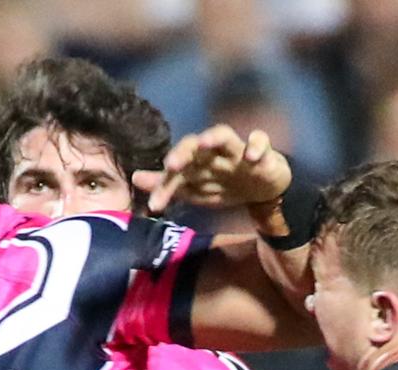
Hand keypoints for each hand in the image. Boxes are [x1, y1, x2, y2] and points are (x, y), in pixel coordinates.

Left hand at [133, 125, 291, 213]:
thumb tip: (134, 178)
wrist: (263, 189)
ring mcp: (237, 149)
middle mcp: (212, 152)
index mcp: (196, 161)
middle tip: (171, 165)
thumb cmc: (224, 184)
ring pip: (224, 135)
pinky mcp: (263, 150)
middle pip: (194, 145)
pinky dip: (256, 145)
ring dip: (214, 137)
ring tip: (205, 143)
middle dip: (183, 153)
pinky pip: (260, 140)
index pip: (175, 167)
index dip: (164, 184)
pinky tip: (251, 156)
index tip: (155, 205)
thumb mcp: (195, 190)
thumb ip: (167, 185)